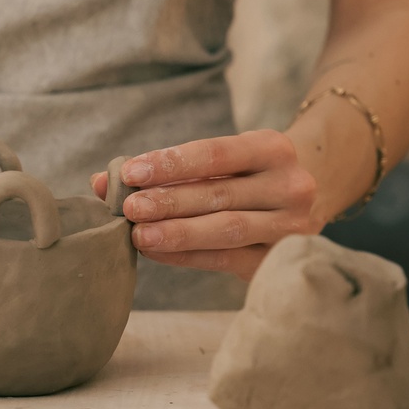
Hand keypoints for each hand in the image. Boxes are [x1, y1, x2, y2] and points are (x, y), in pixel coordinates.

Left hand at [91, 130, 322, 279]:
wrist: (306, 196)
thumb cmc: (245, 175)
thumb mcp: (218, 159)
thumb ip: (163, 169)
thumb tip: (102, 182)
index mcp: (273, 148)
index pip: (215, 154)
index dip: (170, 164)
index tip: (130, 173)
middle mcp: (291, 185)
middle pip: (219, 194)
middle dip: (168, 201)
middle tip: (130, 209)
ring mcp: (291, 226)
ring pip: (226, 229)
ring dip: (176, 233)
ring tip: (138, 235)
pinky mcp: (279, 260)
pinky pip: (226, 259)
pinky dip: (186, 256)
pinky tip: (155, 252)